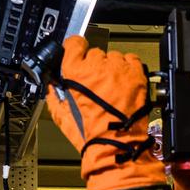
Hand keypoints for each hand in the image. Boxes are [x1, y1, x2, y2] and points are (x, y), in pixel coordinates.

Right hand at [46, 36, 165, 189]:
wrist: (117, 145)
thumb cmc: (91, 134)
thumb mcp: (61, 116)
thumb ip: (54, 95)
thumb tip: (53, 85)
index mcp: (76, 73)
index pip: (73, 44)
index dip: (74, 50)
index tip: (76, 53)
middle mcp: (97, 67)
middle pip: (94, 53)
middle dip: (93, 67)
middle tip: (94, 85)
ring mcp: (118, 69)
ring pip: (113, 56)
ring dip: (110, 68)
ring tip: (111, 88)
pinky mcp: (136, 74)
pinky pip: (130, 60)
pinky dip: (127, 68)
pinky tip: (123, 83)